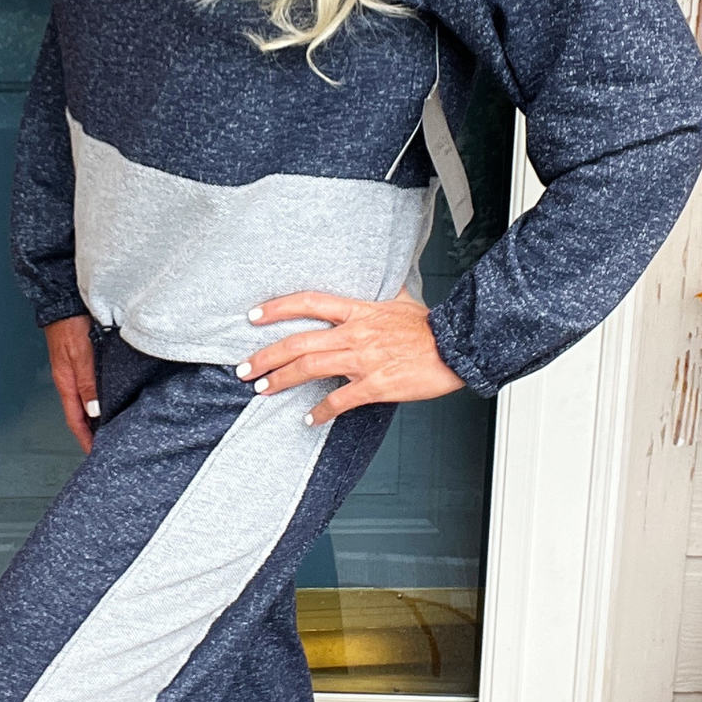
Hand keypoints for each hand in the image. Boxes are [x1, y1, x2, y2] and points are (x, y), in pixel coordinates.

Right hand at [45, 315, 98, 452]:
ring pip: (83, 402)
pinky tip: (106, 400)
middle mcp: (68, 381)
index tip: (94, 453)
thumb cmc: (69, 327)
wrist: (63, 304)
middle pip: (79, 415)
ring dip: (94, 417)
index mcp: (66, 383)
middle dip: (90, 432)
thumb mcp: (80, 357)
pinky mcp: (79, 363)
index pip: (75, 420)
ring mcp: (73, 372)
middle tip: (105, 445)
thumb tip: (94, 411)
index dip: (85, 439)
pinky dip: (95, 400)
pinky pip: (87, 389)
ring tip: (108, 428)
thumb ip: (87, 383)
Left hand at [236, 288, 464, 425]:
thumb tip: (377, 281)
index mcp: (359, 310)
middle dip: (265, 355)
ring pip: (310, 368)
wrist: (457, 347)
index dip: (277, 308)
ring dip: (281, 380)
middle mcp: (355, 333)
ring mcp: (364, 360)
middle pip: (299, 341)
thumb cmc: (431, 327)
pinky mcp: (376, 385)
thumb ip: (381, 293)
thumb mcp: (401, 300)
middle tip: (244, 367)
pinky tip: (309, 419)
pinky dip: (321, 412)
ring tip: (262, 389)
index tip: (253, 316)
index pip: (308, 302)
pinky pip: (340, 400)